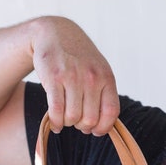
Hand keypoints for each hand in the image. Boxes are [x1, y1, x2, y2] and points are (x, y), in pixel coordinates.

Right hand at [31, 16, 119, 134]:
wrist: (55, 33)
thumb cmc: (78, 58)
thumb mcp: (98, 71)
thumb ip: (103, 94)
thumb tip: (103, 127)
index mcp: (106, 77)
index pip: (111, 113)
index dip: (103, 128)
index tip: (95, 130)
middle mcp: (91, 77)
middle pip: (89, 120)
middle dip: (81, 126)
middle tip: (76, 120)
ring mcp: (72, 77)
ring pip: (72, 118)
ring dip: (67, 123)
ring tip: (64, 117)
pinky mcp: (54, 78)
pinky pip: (56, 112)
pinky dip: (55, 123)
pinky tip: (55, 122)